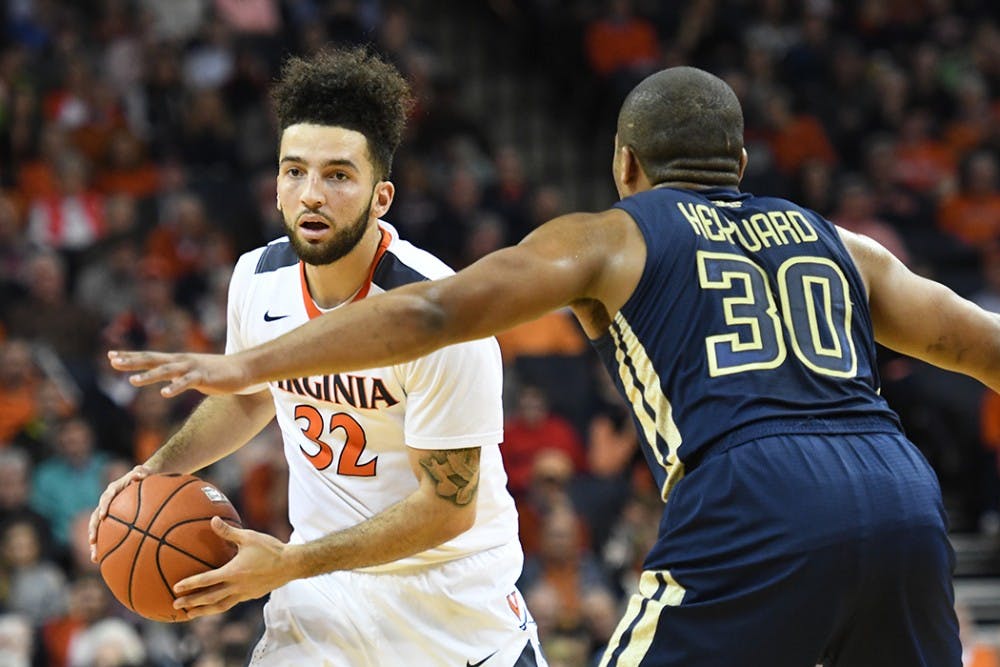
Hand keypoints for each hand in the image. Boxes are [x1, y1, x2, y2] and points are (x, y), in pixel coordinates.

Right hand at [89, 464, 153, 561]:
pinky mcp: (111, 520)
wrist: (143, 478)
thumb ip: (141, 472)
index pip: (106, 498)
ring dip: (95, 543)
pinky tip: (106, 560)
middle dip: (93, 530)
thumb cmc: (145, 475)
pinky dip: (106, 545)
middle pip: (95, 517)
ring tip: (95, 557)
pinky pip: (106, 533)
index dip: (104, 507)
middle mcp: (107, 502)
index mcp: (113, 490)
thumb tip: (140, 474)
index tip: (103, 516)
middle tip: (92, 541)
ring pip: (98, 529)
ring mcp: (108, 512)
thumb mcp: (145, 471)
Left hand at [108, 350, 251, 396]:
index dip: (131, 357)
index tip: (111, 356)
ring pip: (167, 371)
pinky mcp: (204, 377)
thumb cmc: (218, 372)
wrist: (245, 368)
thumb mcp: (193, 373)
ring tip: (132, 381)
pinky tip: (164, 393)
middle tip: (113, 361)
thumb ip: (178, 376)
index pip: (149, 357)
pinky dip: (175, 387)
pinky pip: (187, 383)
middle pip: (152, 360)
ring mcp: (193, 368)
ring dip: (149, 376)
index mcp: (178, 361)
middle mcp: (182, 361)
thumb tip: (165, 381)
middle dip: (132, 361)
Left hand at [172, 517, 295, 617]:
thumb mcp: (249, 537)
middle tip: (175, 605)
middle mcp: (237, 586)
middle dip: (192, 602)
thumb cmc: (270, 548)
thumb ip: (229, 531)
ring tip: (191, 613)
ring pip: (220, 606)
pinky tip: (216, 604)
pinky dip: (220, 605)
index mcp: (234, 572)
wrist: (291, 564)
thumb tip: (213, 520)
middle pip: (210, 598)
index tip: (176, 588)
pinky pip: (231, 602)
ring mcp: (244, 593)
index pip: (207, 580)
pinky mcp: (251, 595)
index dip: (191, 584)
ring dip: (204, 610)